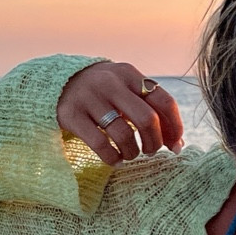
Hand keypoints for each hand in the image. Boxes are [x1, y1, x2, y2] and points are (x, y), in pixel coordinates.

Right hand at [59, 61, 184, 163]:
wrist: (58, 82)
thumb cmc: (104, 92)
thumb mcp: (126, 89)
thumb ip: (150, 109)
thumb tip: (177, 145)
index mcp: (130, 74)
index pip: (164, 101)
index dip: (175, 127)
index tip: (174, 144)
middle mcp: (111, 83)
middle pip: (147, 119)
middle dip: (154, 142)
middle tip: (150, 150)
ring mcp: (89, 98)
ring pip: (124, 134)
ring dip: (132, 152)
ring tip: (130, 154)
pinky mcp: (71, 114)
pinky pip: (99, 143)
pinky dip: (112, 158)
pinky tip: (115, 160)